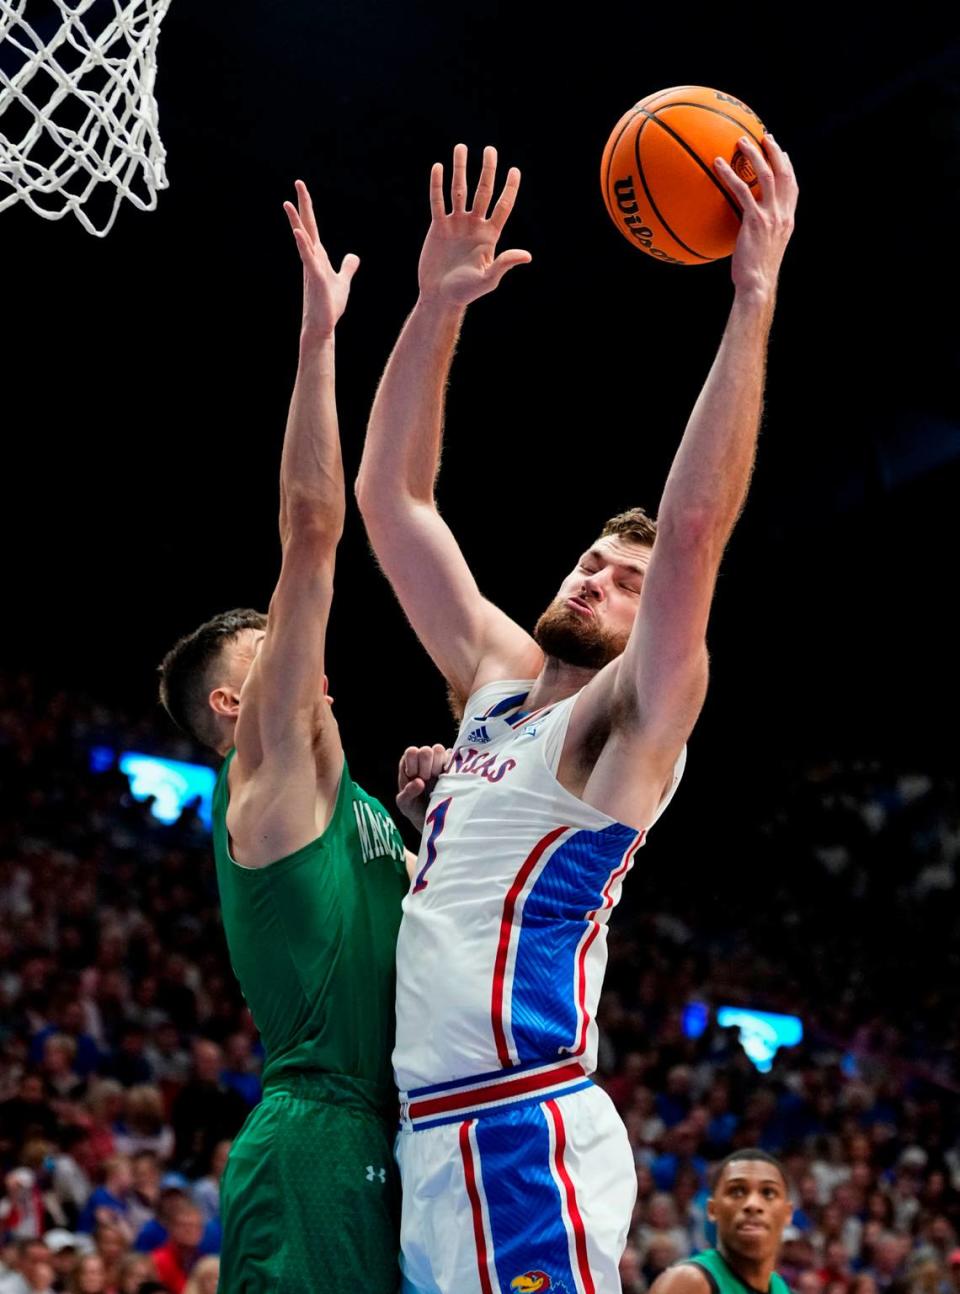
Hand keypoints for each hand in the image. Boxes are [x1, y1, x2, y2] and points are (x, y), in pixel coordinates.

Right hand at [283, 180, 359, 335]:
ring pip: (303, 239)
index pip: (312, 227)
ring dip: (296, 221)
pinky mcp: (314, 278)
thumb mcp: (343, 282)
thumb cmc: (329, 305)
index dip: (308, 208)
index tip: (302, 189)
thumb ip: (347, 267)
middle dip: (302, 205)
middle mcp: (312, 258)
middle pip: (306, 226)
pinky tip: (299, 233)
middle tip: (298, 183)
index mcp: (318, 256)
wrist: (322, 326)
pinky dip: (303, 245)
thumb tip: (353, 256)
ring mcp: (311, 267)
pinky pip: (308, 259)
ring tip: (287, 203)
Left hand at [396, 744, 450, 831]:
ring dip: (438, 764)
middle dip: (426, 765)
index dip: (413, 764)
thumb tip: (419, 782)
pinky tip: (448, 778)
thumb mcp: (405, 804)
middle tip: (427, 779)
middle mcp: (424, 759)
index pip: (411, 752)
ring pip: (439, 750)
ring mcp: (439, 761)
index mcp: (409, 764)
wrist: (432, 819)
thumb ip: (407, 793)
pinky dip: (450, 766)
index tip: (415, 777)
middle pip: (426, 750)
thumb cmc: (415, 808)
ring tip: (438, 779)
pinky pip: (454, 757)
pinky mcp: (453, 765)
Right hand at [418, 144, 530, 308]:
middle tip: (490, 150)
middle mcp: (474, 225)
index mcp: (490, 235)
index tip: (514, 170)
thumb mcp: (488, 279)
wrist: (440, 296)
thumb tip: (527, 256)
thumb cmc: (466, 292)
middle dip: (487, 171)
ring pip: (459, 191)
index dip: (509, 189)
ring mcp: (456, 224)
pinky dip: (437, 185)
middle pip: (483, 192)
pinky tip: (438, 167)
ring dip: (460, 170)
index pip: (502, 206)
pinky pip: (438, 202)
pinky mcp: (438, 227)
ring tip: (461, 148)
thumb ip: (505, 263)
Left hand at [714, 134, 796, 298]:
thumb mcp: (762, 249)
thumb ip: (759, 232)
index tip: (781, 152)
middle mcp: (783, 214)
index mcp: (787, 220)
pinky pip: (742, 192)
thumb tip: (744, 226)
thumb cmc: (755, 274)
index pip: (792, 186)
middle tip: (763, 136)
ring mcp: (772, 216)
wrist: (757, 285)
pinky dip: (730, 175)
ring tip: (740, 141)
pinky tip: (717, 165)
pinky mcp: (756, 221)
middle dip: (774, 151)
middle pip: (784, 173)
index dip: (788, 166)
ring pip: (766, 175)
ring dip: (754, 154)